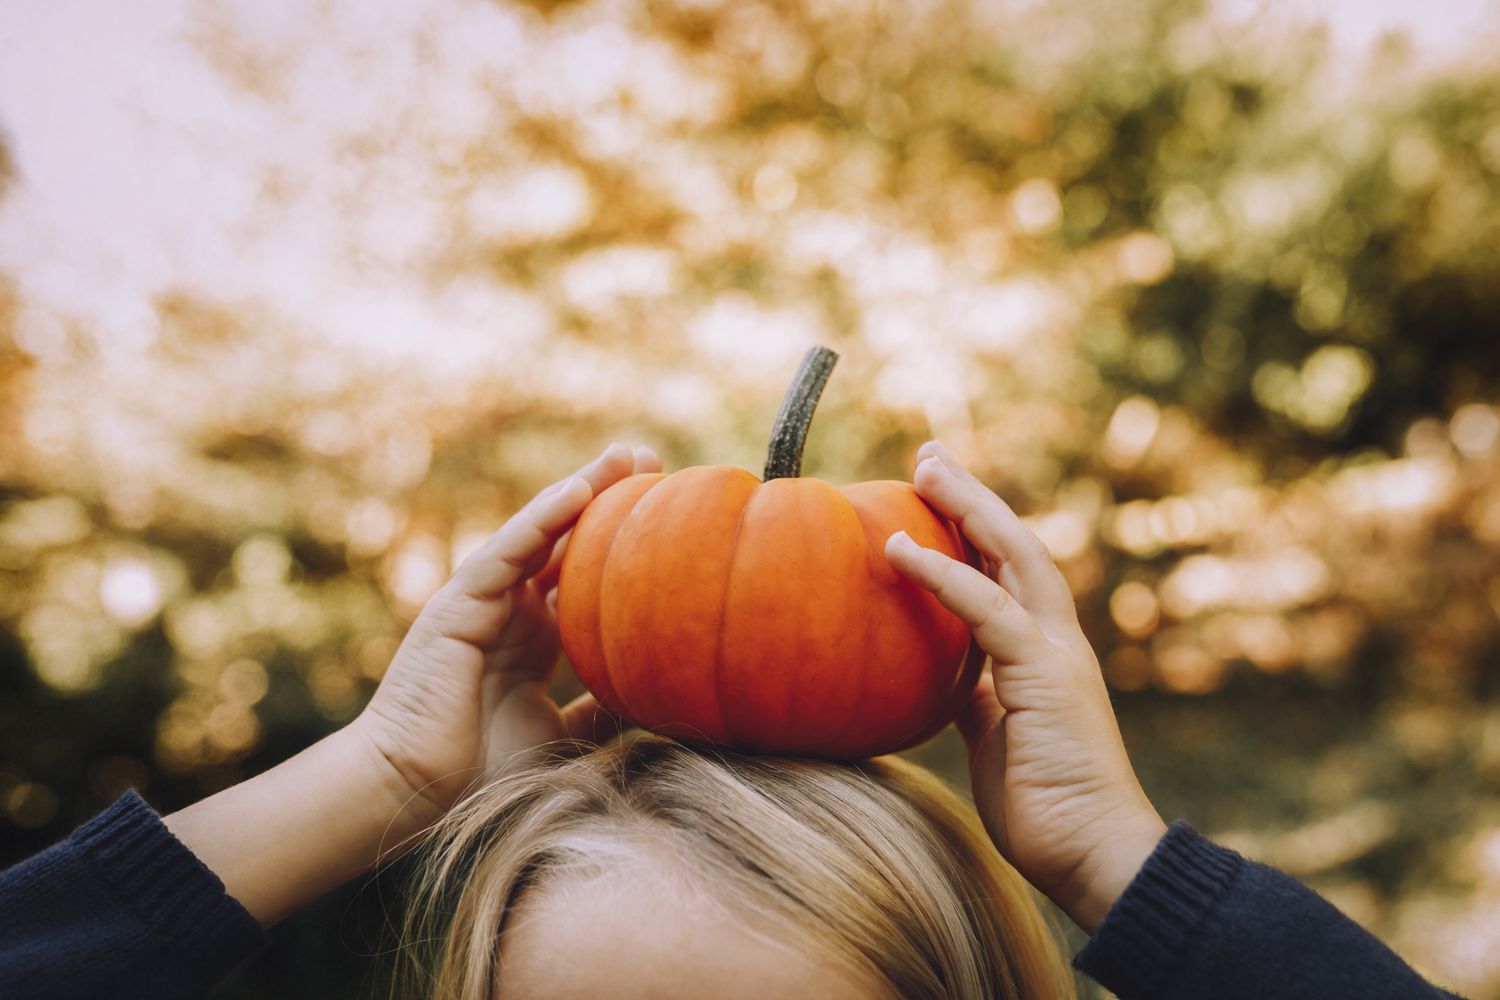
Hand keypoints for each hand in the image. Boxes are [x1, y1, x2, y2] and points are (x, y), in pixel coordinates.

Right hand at [353, 442, 659, 832]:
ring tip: (624, 456)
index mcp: (534, 637)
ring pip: (536, 534)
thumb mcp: (564, 735)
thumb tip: (658, 701)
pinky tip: (578, 490)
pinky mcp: (457, 605)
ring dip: (580, 490)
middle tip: (652, 459)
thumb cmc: (479, 772)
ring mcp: (482, 603)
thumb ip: (600, 711)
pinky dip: (539, 521)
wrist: (413, 793)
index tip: (669, 512)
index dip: (620, 542)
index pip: (582, 574)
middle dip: (606, 498)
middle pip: (564, 540)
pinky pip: (503, 554)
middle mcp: (510, 611)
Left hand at [886, 441, 1165, 932]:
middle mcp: (1056, 639)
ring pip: (1011, 557)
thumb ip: (976, 696)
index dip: (975, 528)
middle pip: (1013, 544)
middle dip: (971, 496)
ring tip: (924, 469)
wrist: (1094, 854)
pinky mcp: (1043, 675)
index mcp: (1044, 651)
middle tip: (929, 455)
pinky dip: (942, 574)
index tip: (936, 492)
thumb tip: (939, 676)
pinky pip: (985, 611)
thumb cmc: (1045, 802)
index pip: (1009, 571)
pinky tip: (900, 548)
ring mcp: (1055, 653)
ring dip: (965, 507)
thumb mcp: (994, 737)